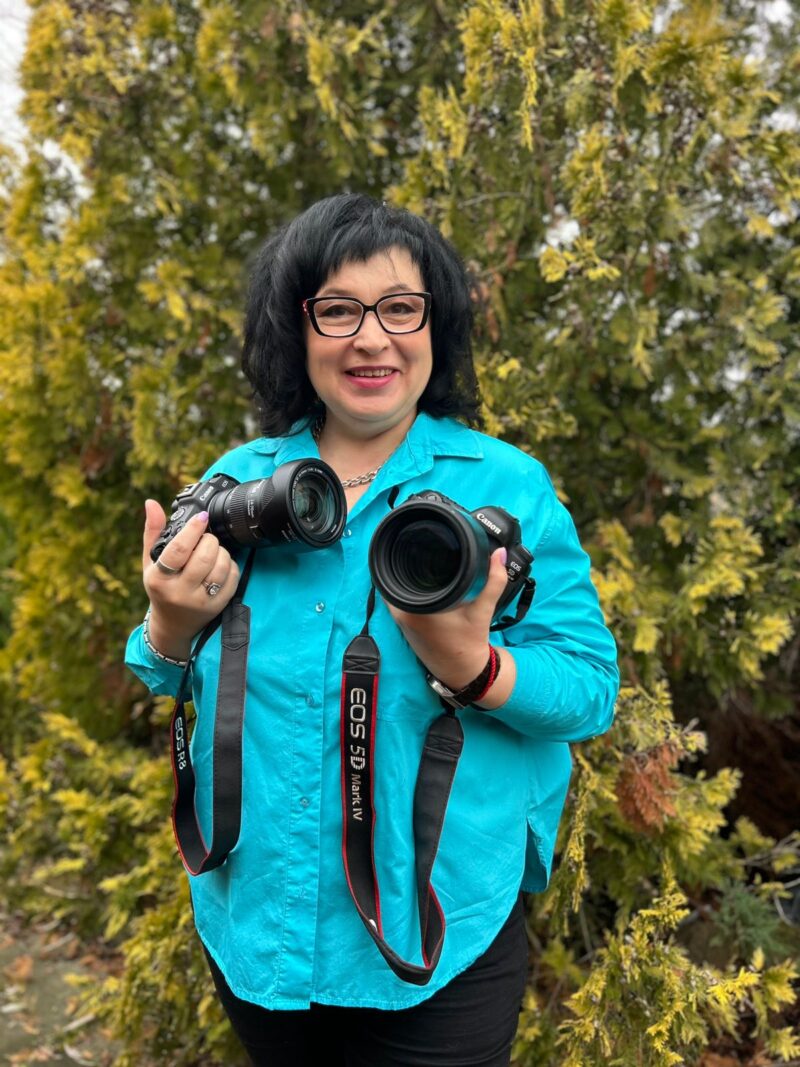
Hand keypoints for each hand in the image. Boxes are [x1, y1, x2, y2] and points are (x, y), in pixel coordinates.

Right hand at [142, 499, 239, 659]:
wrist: (173, 624)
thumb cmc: (161, 587)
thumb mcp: (150, 562)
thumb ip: (152, 532)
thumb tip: (151, 503)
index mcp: (159, 579)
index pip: (179, 550)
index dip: (193, 530)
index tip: (202, 517)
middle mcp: (179, 592)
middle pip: (204, 557)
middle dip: (210, 540)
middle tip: (207, 537)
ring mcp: (200, 601)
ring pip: (220, 567)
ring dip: (221, 551)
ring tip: (214, 550)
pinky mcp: (217, 607)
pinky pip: (232, 579)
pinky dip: (230, 565)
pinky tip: (221, 564)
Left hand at [385, 547, 510, 692]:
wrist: (462, 671)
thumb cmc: (468, 643)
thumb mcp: (483, 610)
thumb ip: (493, 581)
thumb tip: (498, 553)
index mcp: (414, 607)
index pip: (403, 569)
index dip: (412, 553)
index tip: (422, 539)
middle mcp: (400, 611)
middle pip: (399, 573)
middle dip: (413, 560)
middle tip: (428, 546)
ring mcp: (398, 617)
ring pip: (399, 584)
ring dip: (411, 572)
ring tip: (426, 556)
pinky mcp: (402, 621)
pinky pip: (402, 595)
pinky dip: (412, 586)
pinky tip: (424, 578)